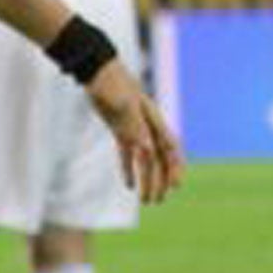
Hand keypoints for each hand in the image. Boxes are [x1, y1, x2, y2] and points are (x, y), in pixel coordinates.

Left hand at [86, 58, 184, 203]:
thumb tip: (147, 150)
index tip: (175, 186)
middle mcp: (147, 127)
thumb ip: (136, 127)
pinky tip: (129, 185)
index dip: (173, 168)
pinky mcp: (120, 128)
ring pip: (145, 159)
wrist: (96, 70)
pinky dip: (128, 169)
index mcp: (152, 122)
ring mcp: (134, 128)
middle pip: (158, 159)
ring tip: (147, 200)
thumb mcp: (123, 106)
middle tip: (156, 201)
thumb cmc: (111, 85)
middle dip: (160, 180)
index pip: (167, 150)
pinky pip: (127, 153)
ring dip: (147, 179)